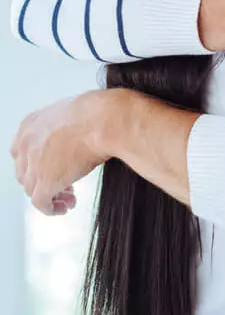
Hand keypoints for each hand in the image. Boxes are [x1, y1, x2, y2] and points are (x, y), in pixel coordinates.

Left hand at [11, 91, 111, 214]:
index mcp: (30, 125)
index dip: (37, 164)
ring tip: (67, 199)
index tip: (50, 168)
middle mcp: (26, 144)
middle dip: (43, 181)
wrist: (105, 121)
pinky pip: (42, 202)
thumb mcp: (74, 113)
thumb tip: (75, 138)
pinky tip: (62, 208)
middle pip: (26, 172)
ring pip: (32, 189)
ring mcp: (34, 164)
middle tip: (61, 185)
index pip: (22, 152)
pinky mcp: (46, 182)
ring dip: (50, 196)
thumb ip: (65, 128)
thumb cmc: (99, 113)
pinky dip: (51, 208)